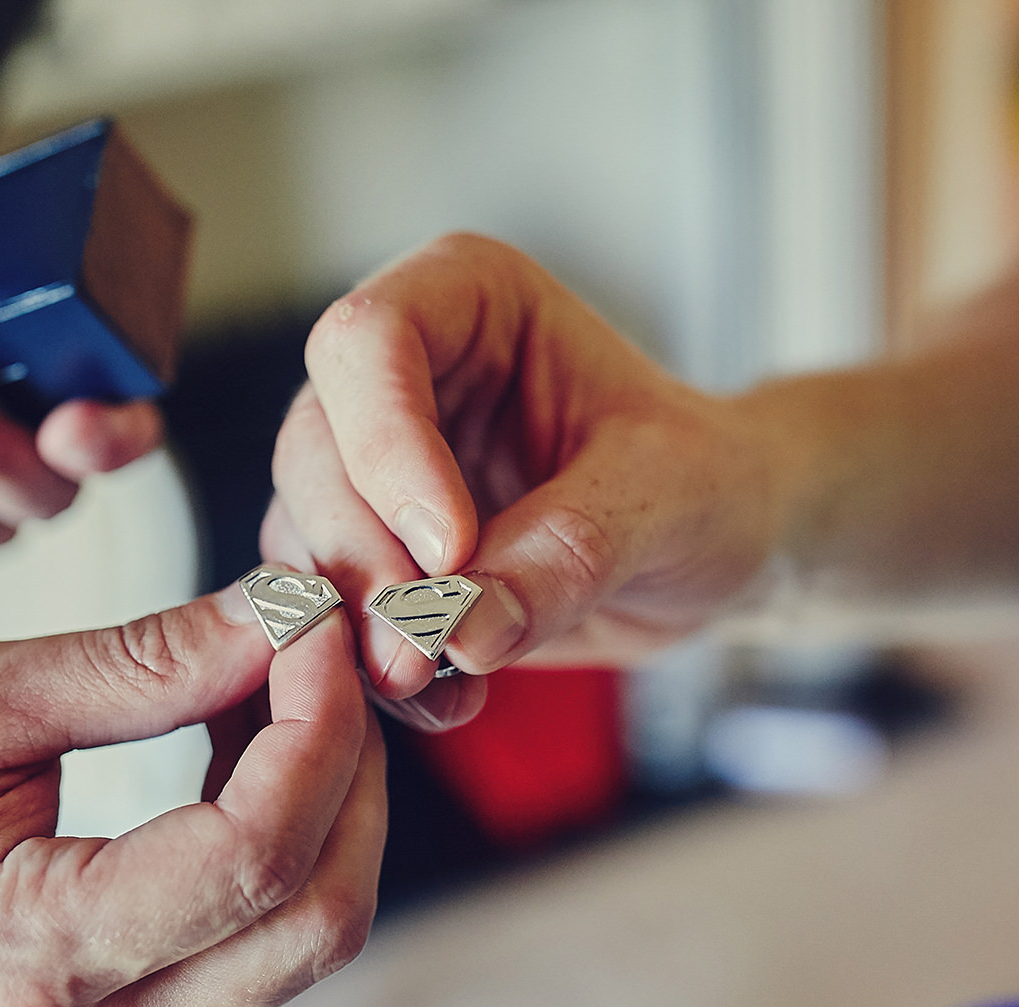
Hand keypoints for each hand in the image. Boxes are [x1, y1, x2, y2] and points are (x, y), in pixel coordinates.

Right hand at [0, 588, 382, 1006]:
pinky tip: (244, 749)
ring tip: (278, 688)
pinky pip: (253, 947)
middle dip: (352, 768)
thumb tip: (272, 618)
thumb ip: (133, 664)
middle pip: (316, 918)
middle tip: (323, 651)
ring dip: (326, 805)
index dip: (320, 727)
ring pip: (302, 940)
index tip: (315, 626)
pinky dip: (280, 843)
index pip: (252, 855)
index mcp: (29, 957)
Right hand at [266, 233, 781, 726]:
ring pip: (302, 534)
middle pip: (313, 447)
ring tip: (442, 681)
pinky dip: (370, 664)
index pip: (370, 342)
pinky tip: (446, 696)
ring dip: (357, 623)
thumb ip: (563, 554)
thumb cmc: (704, 481)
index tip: (450, 549)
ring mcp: (372, 467)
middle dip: (362, 558)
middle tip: (419, 647)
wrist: (716, 548)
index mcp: (466, 299)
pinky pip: (327, 607)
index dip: (388, 447)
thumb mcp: (665, 499)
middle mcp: (401, 374)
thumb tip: (456, 629)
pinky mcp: (371, 553)